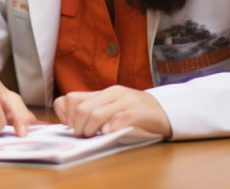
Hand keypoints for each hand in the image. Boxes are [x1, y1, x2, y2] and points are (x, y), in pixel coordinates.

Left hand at [54, 85, 171, 138]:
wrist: (164, 110)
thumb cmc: (135, 112)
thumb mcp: (112, 107)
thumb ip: (95, 111)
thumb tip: (72, 123)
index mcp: (103, 93)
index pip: (72, 97)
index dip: (65, 113)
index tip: (70, 125)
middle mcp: (112, 94)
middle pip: (82, 108)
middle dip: (78, 126)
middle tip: (83, 135)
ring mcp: (124, 102)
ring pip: (97, 113)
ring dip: (91, 129)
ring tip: (94, 135)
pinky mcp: (137, 111)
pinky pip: (119, 118)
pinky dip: (111, 127)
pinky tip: (109, 132)